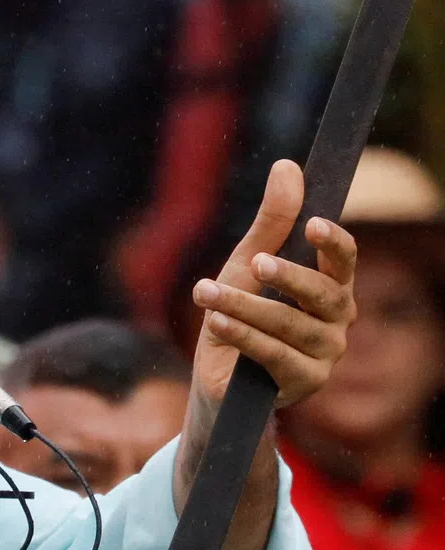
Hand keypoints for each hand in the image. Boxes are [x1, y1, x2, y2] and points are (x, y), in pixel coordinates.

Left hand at [189, 160, 356, 408]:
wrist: (219, 377)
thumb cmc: (240, 312)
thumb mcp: (247, 262)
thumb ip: (271, 222)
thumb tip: (287, 166)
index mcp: (331, 286)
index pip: (344, 260)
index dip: (333, 242)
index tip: (311, 223)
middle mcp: (336, 321)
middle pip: (322, 294)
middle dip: (288, 276)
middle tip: (255, 261)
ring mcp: (324, 355)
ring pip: (288, 325)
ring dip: (244, 306)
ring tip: (206, 291)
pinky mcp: (303, 383)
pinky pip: (273, 354)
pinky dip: (241, 335)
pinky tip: (214, 320)